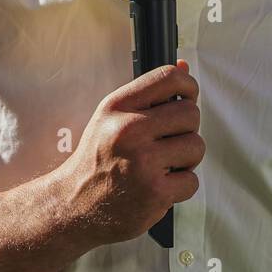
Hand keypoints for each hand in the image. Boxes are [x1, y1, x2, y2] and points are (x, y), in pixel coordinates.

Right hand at [52, 60, 203, 245]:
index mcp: (118, 106)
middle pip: (191, 114)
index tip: (187, 98)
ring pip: (196, 146)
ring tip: (163, 165)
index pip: (168, 78)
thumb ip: (148, 94)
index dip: (188, 86)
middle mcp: (129, 130)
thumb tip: (183, 66)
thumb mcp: (112, 118)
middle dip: (186, 130)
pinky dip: (180, 186)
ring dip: (186, 159)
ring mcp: (143, 162)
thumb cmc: (97, 159)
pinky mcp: (155, 192)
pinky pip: (192, 180)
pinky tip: (159, 186)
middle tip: (168, 142)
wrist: (74, 204)